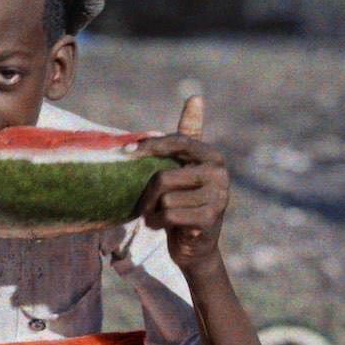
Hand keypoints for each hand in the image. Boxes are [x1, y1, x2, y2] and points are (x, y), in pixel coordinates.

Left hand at [131, 94, 229, 276]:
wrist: (196, 249)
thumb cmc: (184, 204)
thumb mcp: (184, 169)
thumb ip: (187, 137)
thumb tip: (196, 96)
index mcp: (212, 156)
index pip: (177, 142)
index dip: (150, 146)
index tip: (125, 152)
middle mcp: (220, 173)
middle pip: (163, 176)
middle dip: (147, 194)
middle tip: (146, 205)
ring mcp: (218, 197)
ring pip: (164, 198)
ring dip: (154, 212)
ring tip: (160, 217)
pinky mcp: (210, 219)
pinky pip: (169, 215)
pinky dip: (160, 223)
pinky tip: (167, 227)